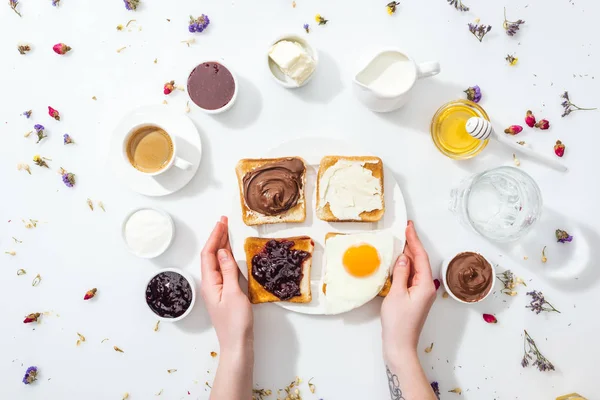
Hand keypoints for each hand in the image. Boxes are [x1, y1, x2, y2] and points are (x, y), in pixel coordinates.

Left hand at [201, 216, 252, 354]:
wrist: (237, 344)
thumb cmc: (235, 322)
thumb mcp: (234, 293)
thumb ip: (228, 271)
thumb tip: (223, 251)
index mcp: (210, 282)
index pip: (208, 254)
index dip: (214, 236)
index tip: (222, 223)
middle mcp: (211, 284)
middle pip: (211, 256)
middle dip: (218, 237)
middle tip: (225, 222)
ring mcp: (218, 289)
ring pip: (218, 262)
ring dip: (222, 246)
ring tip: (229, 232)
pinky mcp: (225, 293)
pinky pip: (225, 270)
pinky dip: (228, 258)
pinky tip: (234, 254)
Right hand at [381, 221, 435, 360]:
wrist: (400, 345)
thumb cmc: (398, 322)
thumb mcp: (396, 294)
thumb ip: (401, 272)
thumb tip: (404, 257)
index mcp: (425, 285)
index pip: (421, 257)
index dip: (414, 240)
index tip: (409, 227)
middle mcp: (427, 287)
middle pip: (420, 261)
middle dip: (413, 245)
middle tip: (405, 229)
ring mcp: (421, 293)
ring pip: (416, 268)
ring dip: (409, 254)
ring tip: (401, 240)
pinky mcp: (415, 298)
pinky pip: (412, 276)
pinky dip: (406, 266)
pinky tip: (399, 261)